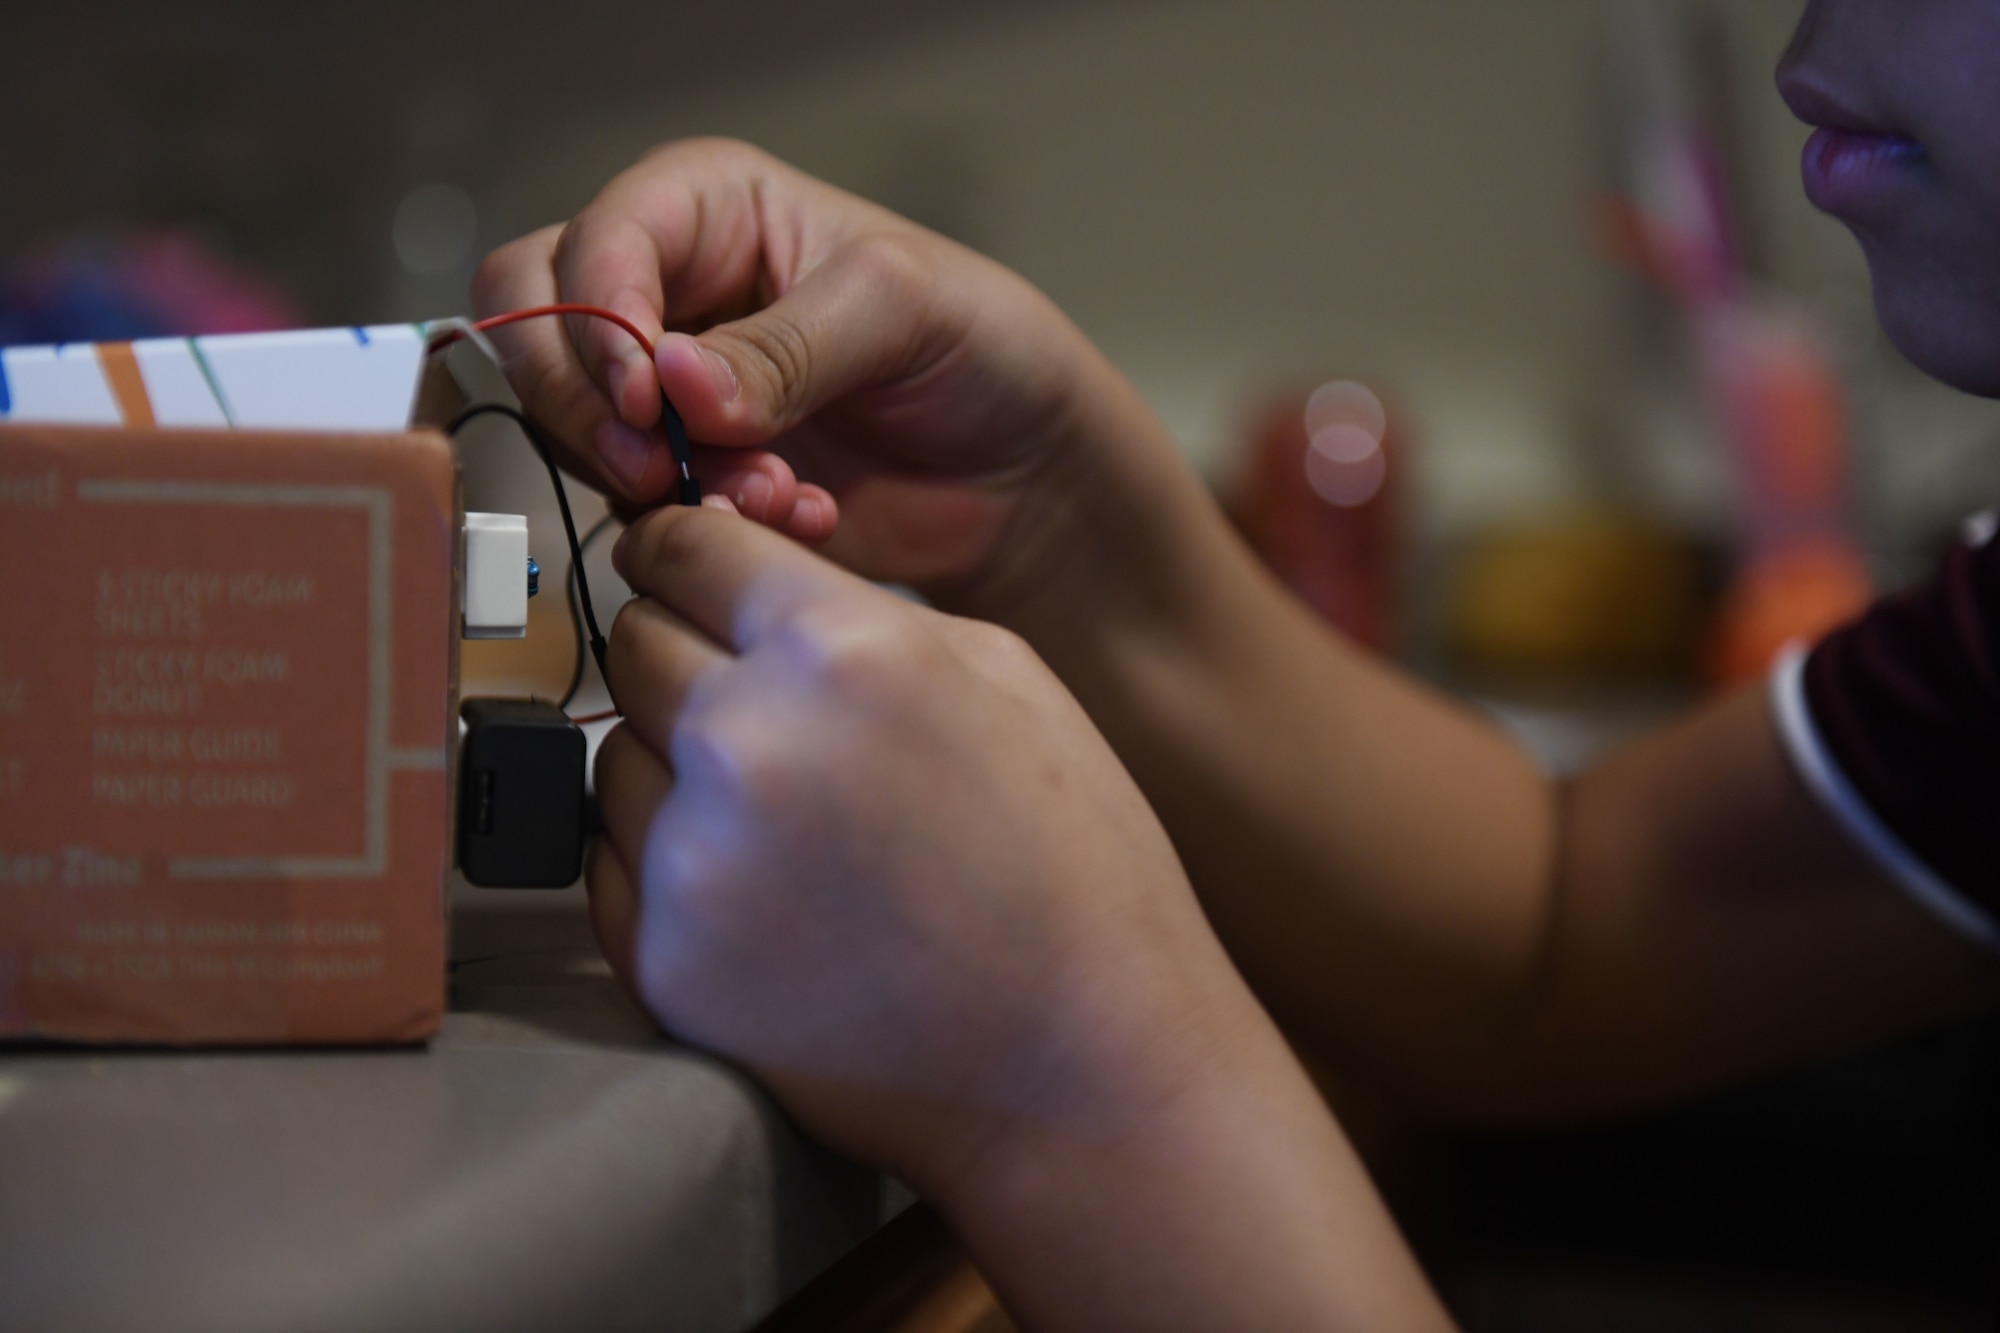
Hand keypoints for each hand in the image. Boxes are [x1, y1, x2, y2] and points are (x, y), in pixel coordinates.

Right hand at [473, 137, 1166, 603]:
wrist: (1025, 473)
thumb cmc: (983, 349)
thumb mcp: (899, 310)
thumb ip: (783, 346)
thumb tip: (671, 382)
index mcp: (710, 209)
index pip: (590, 246)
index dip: (595, 321)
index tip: (645, 396)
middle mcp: (673, 294)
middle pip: (538, 333)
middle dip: (594, 410)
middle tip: (663, 466)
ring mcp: (673, 396)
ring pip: (584, 434)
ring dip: (667, 480)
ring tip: (777, 495)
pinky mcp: (693, 481)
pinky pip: (642, 509)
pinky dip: (707, 527)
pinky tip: (799, 518)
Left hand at [587, 500, 1242, 1191]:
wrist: (1080, 1062)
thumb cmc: (1072, 867)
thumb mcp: (1010, 678)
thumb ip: (863, 610)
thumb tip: (753, 586)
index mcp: (840, 650)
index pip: (682, 544)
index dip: (682, 551)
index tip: (682, 571)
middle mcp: (746, 743)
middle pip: (634, 643)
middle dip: (686, 657)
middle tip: (764, 713)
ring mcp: (693, 862)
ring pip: (614, 757)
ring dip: (675, 768)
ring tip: (786, 822)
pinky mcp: (663, 962)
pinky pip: (613, 866)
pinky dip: (668, 866)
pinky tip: (766, 893)